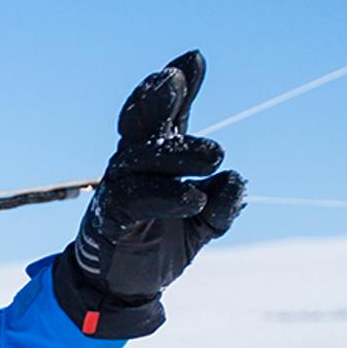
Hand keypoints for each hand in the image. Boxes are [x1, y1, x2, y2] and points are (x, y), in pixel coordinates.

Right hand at [53, 51, 245, 337]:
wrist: (124, 289)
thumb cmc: (159, 244)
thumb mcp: (202, 225)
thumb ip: (222, 205)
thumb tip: (237, 182)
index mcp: (154, 159)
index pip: (165, 116)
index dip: (177, 86)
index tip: (195, 58)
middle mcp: (131, 165)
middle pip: (140, 121)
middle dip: (158, 95)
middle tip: (180, 78)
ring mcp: (117, 189)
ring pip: (141, 159)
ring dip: (179, 153)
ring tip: (218, 157)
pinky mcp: (109, 219)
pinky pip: (133, 200)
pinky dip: (164, 197)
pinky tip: (194, 197)